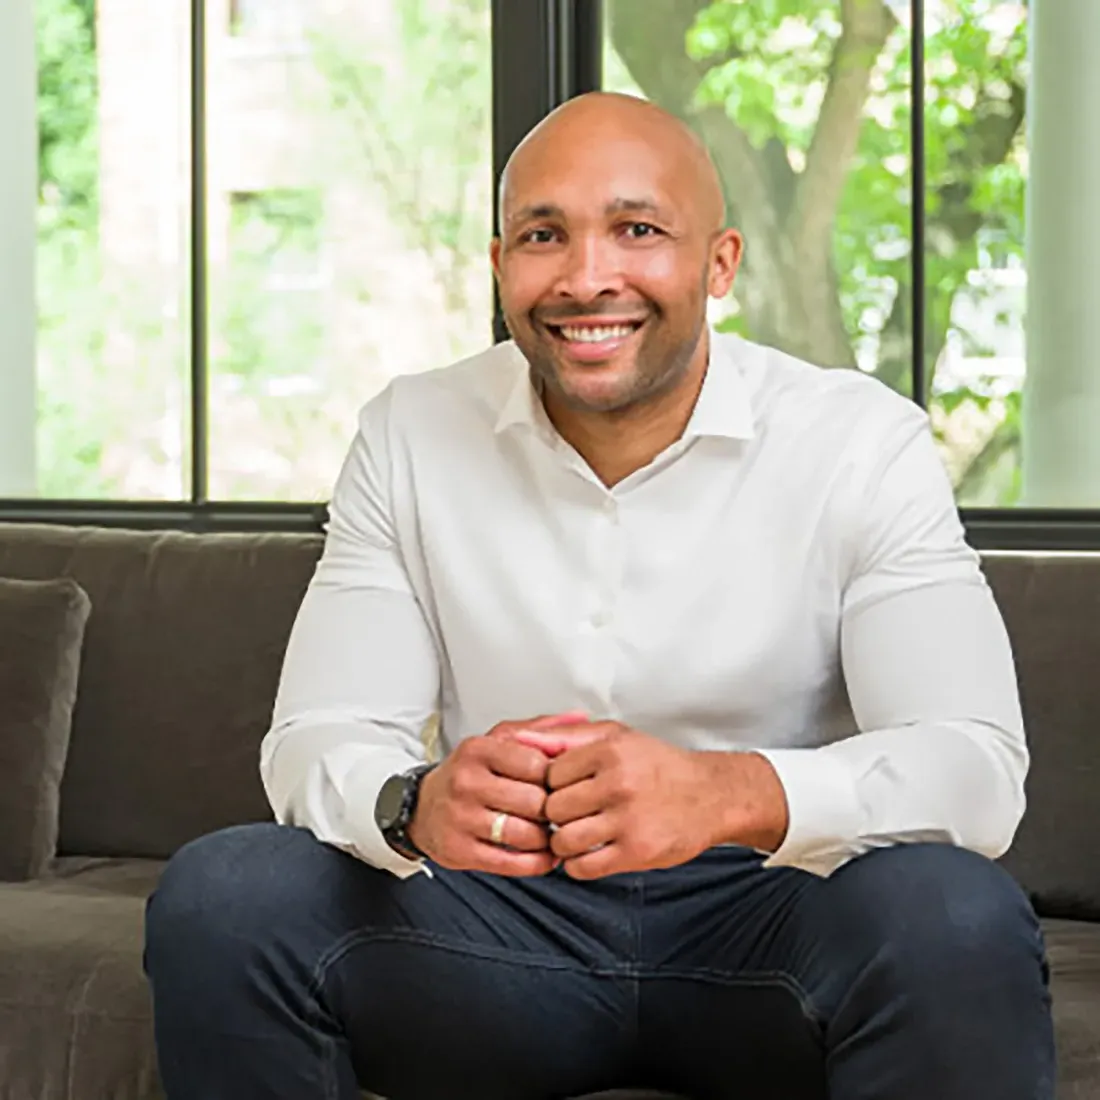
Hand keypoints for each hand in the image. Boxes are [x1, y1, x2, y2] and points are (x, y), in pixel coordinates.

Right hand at [407, 713, 585, 875]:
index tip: (559, 785)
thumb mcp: (498, 742)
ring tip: (551, 834)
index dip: (556, 778)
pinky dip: (536, 863)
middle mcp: (466, 781)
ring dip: (547, 839)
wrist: (422, 807)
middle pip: (534, 802)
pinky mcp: (459, 851)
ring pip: (525, 835)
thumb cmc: (470, 774)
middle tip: (559, 814)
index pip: (536, 764)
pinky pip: (512, 863)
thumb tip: (582, 717)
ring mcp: (461, 818)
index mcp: (478, 749)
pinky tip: (542, 855)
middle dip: (553, 811)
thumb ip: (540, 730)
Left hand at [514, 723, 788, 879]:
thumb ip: (565, 737)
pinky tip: (590, 852)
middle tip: (571, 814)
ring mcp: (628, 820)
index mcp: (609, 751)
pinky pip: (583, 867)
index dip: (551, 784)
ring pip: (563, 840)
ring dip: (564, 843)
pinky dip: (578, 864)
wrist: (711, 795)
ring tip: (578, 833)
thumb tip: (518, 739)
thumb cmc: (658, 765)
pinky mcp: (637, 852)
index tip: (564, 789)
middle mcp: (618, 783)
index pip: (549, 773)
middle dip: (555, 815)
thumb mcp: (616, 736)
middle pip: (552, 808)